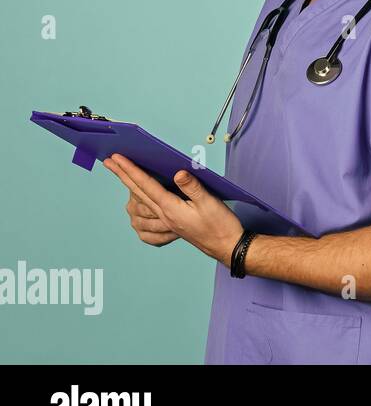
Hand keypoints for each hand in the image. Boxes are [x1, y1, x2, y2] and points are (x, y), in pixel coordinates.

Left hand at [102, 154, 245, 266]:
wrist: (227, 246)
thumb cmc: (220, 226)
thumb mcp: (210, 203)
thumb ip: (192, 187)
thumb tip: (177, 173)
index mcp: (171, 209)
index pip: (146, 185)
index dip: (131, 170)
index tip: (118, 159)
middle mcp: (165, 215)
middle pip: (138, 192)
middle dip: (123, 175)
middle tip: (109, 162)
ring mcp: (167, 221)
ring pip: (142, 201)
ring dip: (129, 186)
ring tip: (121, 175)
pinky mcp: (172, 223)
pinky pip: (150, 211)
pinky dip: (140, 201)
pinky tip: (138, 199)